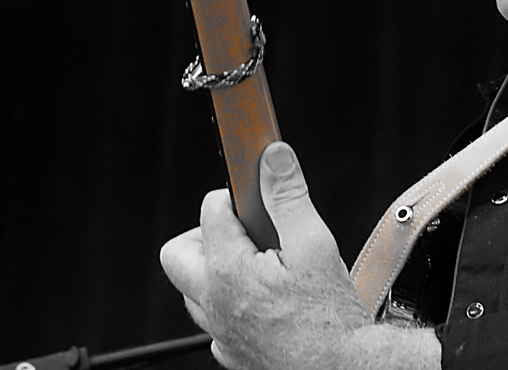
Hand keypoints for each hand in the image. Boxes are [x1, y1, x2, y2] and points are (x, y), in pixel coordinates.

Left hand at [159, 142, 439, 369]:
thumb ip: (288, 196)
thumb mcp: (314, 244)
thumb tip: (274, 158)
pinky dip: (231, 304)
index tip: (253, 198)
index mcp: (228, 271)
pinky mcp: (231, 354)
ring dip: (216, 271)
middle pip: (177, 254)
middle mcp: (214, 304)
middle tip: (241, 234)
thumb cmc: (330, 321)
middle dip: (205, 236)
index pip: (209, 210)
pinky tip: (264, 299)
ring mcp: (220, 333)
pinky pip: (214, 320)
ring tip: (256, 266)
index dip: (234, 197)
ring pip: (193, 291)